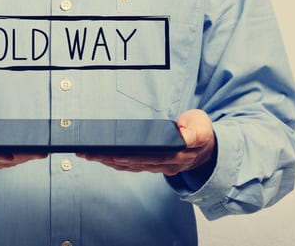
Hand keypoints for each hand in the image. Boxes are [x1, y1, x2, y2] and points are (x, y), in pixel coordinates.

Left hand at [77, 110, 215, 175]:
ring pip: (128, 166)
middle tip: (88, 153)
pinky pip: (130, 166)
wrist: (207, 149)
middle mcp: (165, 164)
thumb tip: (184, 136)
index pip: (149, 156)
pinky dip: (113, 162)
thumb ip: (195, 132)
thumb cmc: (202, 133)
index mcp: (177, 154)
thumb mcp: (203, 127)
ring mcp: (158, 166)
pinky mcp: (152, 165)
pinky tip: (100, 157)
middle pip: (132, 163)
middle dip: (108, 158)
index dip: (130, 156)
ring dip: (106, 161)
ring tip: (87, 154)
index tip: (112, 153)